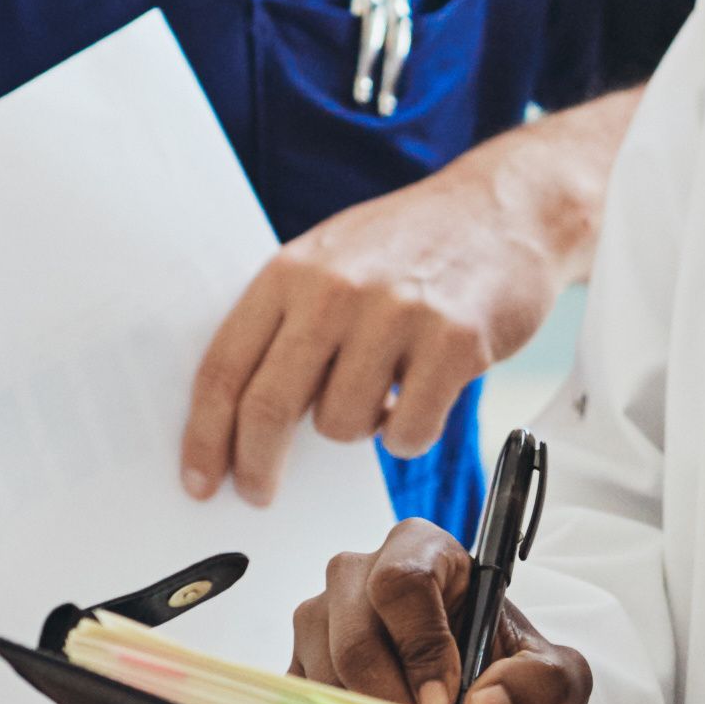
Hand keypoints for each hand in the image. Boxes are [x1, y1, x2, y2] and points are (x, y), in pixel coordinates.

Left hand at [184, 129, 577, 504]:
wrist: (505, 209)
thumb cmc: (412, 244)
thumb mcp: (331, 259)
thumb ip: (286, 322)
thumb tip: (238, 420)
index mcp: (292, 270)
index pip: (224, 367)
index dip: (204, 435)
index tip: (199, 480)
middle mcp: (337, 290)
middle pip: (268, 407)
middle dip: (256, 467)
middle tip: (258, 494)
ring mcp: (397, 315)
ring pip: (341, 426)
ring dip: (356, 430)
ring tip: (380, 393)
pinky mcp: (455, 344)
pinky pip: (407, 433)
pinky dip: (407, 434)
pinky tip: (419, 398)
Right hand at [290, 518, 593, 703]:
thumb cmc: (521, 680)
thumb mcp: (560, 682)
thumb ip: (539, 683)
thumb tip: (486, 703)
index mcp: (426, 551)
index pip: (402, 582)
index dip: (419, 645)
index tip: (445, 701)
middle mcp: (361, 573)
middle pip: (352, 631)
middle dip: (390, 694)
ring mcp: (321, 618)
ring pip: (321, 670)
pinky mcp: (299, 664)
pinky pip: (300, 699)